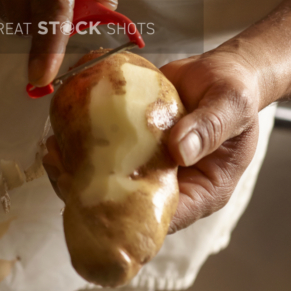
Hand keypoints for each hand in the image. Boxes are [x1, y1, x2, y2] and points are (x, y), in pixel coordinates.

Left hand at [41, 45, 265, 233]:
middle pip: (130, 205)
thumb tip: (179, 150)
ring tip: (54, 154)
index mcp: (203, 190)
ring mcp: (151, 165)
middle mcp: (174, 184)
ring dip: (81, 171)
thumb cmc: (236, 91)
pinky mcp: (135, 143)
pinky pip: (108, 152)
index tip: (98, 207)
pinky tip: (62, 135)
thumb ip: (209, 127)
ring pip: (112, 180)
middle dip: (93, 196)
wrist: (223, 69)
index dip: (130, 221)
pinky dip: (84, 146)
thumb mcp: (230, 105)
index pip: (164, 219)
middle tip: (63, 176)